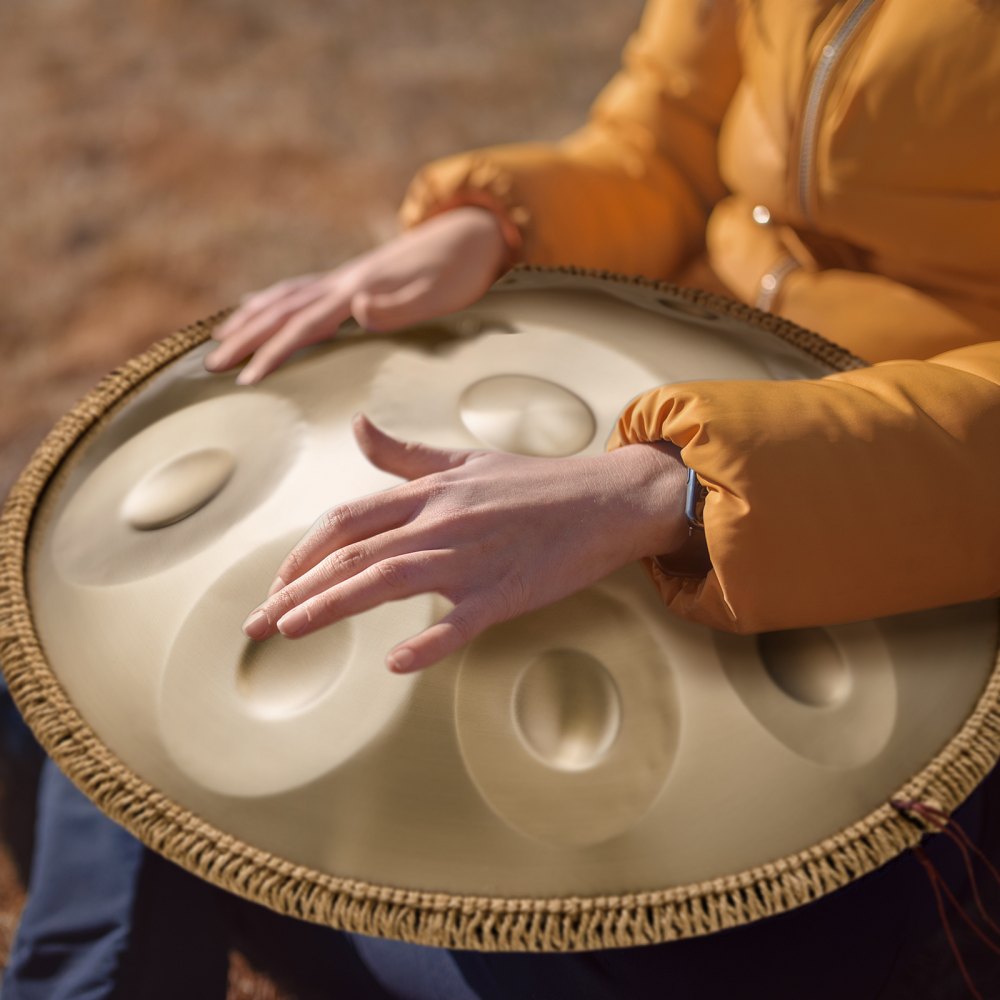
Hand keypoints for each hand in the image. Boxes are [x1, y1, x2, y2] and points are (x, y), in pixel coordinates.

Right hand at [203, 207, 508, 384]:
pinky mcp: (351, 278)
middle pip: (280, 311)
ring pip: (282, 298)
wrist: (471, 232)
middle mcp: (342, 282)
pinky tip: (256, 304)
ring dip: (248, 319)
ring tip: (217, 339)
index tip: (246, 378)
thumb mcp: (440, 293)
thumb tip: (358, 308)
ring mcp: (344, 277)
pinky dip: (270, 299)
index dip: (273, 353)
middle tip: (209, 367)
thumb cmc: (460, 271)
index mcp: (357, 291)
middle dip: (244, 339)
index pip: (304, 326)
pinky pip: (297, 289)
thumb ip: (399, 305)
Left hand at [241, 415, 688, 673]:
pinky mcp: (508, 591)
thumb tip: (356, 426)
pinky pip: (462, 621)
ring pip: (388, 581)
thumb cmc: (534, 484)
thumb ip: (404, 455)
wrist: (607, 499)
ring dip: (331, 606)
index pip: (346, 522)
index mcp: (429, 494)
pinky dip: (429, 642)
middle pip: (352, 556)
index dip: (301, 553)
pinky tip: (396, 662)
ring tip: (287, 631)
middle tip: (255, 625)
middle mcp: (441, 521)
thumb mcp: (465, 460)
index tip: (275, 585)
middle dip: (295, 589)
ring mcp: (473, 557)